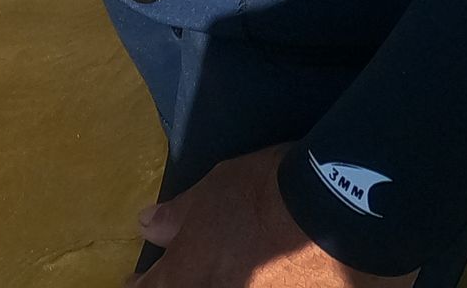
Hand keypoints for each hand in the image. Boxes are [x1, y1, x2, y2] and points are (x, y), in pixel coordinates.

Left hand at [135, 148, 408, 287]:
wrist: (329, 212)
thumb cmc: (261, 195)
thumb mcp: (214, 190)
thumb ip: (177, 215)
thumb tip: (147, 225)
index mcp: (187, 277)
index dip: (140, 283)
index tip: (137, 278)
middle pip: (192, 287)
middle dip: (195, 275)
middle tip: (209, 262)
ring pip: (236, 287)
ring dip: (234, 278)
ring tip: (252, 263)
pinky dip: (271, 280)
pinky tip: (281, 272)